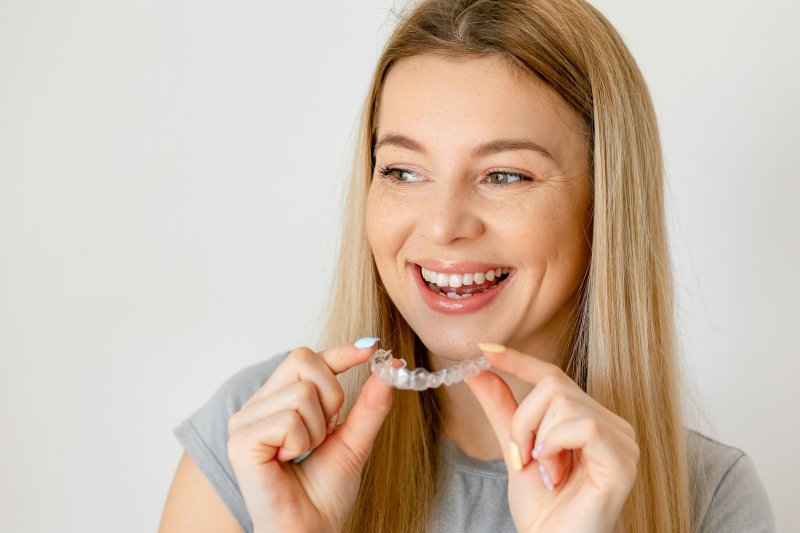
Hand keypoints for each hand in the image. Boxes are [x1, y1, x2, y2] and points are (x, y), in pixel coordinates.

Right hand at [226, 340, 391, 532]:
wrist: (311, 530)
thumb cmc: (324, 492)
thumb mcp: (355, 439)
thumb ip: (370, 403)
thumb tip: (390, 364)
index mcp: (277, 401)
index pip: (306, 359)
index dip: (340, 351)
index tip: (372, 347)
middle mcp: (256, 406)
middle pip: (302, 360)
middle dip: (331, 396)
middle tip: (325, 432)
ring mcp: (244, 422)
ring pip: (301, 392)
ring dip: (317, 428)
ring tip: (305, 452)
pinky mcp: (241, 440)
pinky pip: (289, 419)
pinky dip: (302, 442)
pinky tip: (288, 461)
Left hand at [465, 344, 638, 532]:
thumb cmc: (543, 511)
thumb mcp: (515, 449)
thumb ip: (502, 410)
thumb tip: (477, 371)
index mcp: (588, 420)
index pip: (553, 375)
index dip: (519, 360)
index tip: (485, 350)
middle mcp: (611, 425)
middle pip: (554, 384)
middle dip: (524, 419)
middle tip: (523, 456)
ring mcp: (622, 441)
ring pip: (564, 402)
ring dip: (538, 438)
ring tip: (544, 471)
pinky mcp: (623, 460)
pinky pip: (584, 426)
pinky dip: (555, 445)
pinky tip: (554, 473)